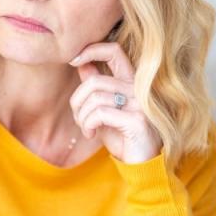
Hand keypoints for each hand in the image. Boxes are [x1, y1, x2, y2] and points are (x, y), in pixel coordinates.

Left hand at [68, 42, 162, 164]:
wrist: (142, 165)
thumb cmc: (123, 137)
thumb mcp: (105, 109)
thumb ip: (96, 87)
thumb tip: (81, 62)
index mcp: (131, 81)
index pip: (113, 50)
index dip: (91, 50)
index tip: (73, 60)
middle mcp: (138, 88)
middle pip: (95, 80)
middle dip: (77, 100)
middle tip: (79, 117)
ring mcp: (140, 103)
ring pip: (95, 97)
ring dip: (82, 117)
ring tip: (87, 129)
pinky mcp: (136, 121)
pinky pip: (100, 113)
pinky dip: (88, 124)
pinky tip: (91, 134)